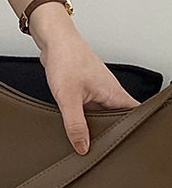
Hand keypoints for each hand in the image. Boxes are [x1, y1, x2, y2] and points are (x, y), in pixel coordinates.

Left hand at [35, 28, 139, 154]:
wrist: (54, 40)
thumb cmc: (65, 59)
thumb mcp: (68, 98)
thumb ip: (75, 124)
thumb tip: (82, 146)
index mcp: (114, 93)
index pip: (134, 116)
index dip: (130, 131)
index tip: (119, 143)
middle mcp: (109, 91)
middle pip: (116, 118)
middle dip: (106, 131)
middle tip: (95, 143)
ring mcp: (97, 90)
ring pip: (100, 113)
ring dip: (91, 122)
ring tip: (81, 132)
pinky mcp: (85, 88)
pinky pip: (88, 107)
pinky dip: (82, 114)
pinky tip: (72, 119)